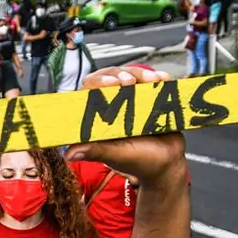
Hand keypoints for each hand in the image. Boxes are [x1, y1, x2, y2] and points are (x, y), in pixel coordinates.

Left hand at [63, 66, 185, 188]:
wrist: (169, 164)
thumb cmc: (140, 162)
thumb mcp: (116, 156)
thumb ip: (96, 151)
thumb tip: (69, 154)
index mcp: (99, 119)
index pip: (89, 92)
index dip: (98, 83)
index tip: (112, 83)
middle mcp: (113, 107)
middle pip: (109, 78)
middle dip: (120, 74)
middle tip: (130, 80)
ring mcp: (131, 101)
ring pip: (130, 76)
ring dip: (140, 74)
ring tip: (154, 80)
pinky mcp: (148, 98)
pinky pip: (150, 82)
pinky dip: (157, 77)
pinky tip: (164, 79)